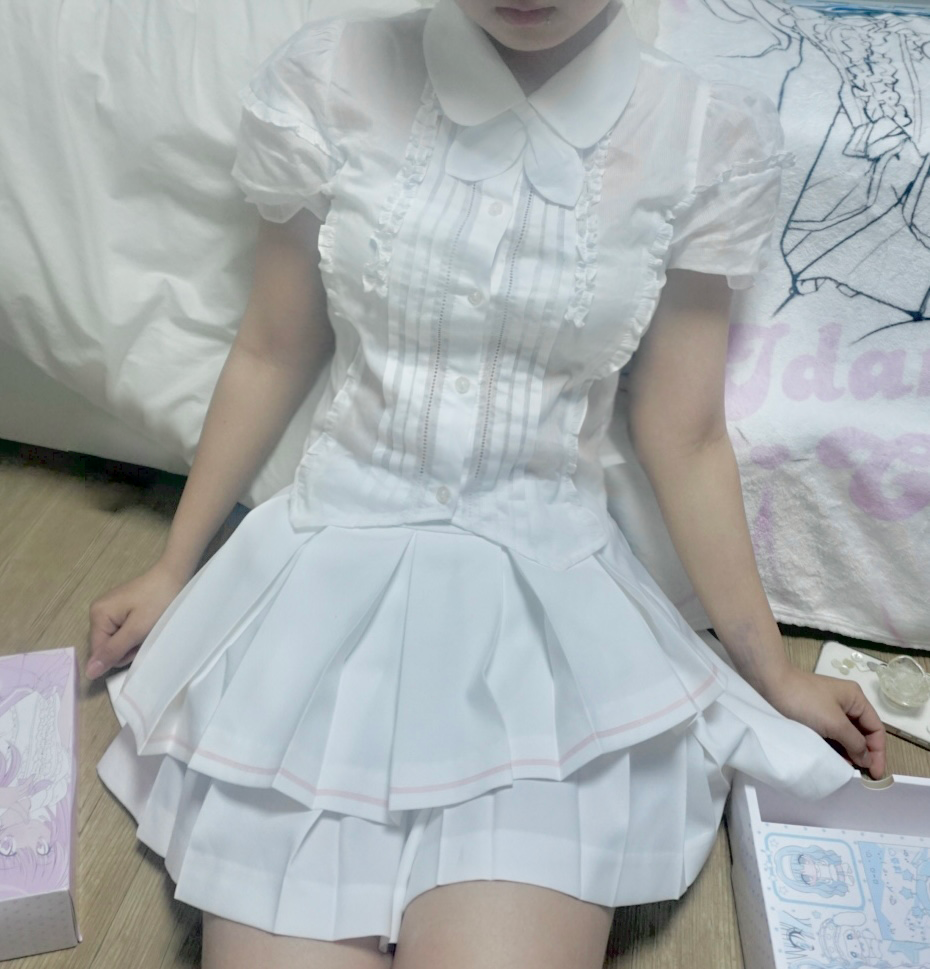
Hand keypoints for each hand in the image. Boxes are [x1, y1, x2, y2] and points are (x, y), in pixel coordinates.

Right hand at [86, 562, 186, 679]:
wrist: (174, 576)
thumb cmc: (158, 602)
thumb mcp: (136, 630)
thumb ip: (113, 651)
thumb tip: (88, 672)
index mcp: (97, 615)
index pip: (99, 652)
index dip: (119, 655)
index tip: (138, 644)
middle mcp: (98, 611)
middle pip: (107, 646)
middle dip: (127, 647)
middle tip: (145, 635)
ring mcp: (109, 609)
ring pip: (117, 640)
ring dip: (133, 640)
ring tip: (148, 628)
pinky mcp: (121, 608)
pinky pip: (123, 630)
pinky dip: (136, 632)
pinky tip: (147, 623)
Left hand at [761, 667, 886, 779]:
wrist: (768, 685)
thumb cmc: (804, 702)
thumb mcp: (834, 723)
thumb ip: (855, 742)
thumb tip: (867, 759)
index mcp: (855, 698)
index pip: (876, 729)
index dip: (878, 752)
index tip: (875, 775)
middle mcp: (845, 703)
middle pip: (862, 733)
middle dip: (864, 754)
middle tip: (862, 777)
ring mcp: (828, 709)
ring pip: (845, 735)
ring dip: (848, 753)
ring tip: (847, 771)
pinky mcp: (813, 716)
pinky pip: (830, 735)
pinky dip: (834, 747)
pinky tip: (832, 760)